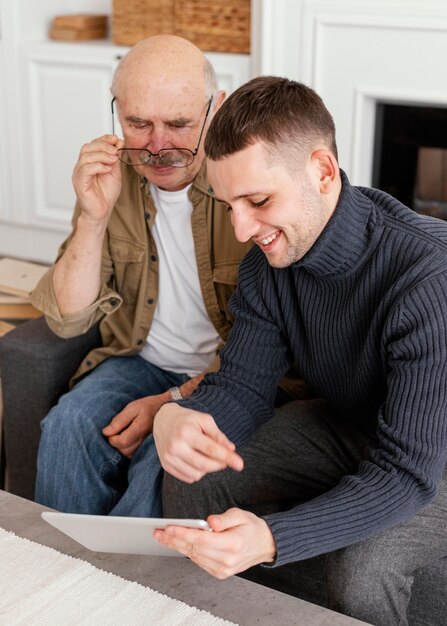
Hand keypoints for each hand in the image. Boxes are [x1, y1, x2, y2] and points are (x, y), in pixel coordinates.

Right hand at [72, 134, 123, 223]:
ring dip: (102, 156)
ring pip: (86, 156)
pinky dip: (98, 166)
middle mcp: (82, 166)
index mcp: (89, 162)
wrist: (102, 211)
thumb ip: (116, 158)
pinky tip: (107, 169)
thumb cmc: (106, 194)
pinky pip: (86, 169)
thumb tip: (119, 142)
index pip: (93, 144)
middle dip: (103, 146)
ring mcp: (79, 174)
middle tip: (115, 151)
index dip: (103, 139)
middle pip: (87, 147)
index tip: (115, 139)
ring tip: (113, 160)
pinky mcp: (80, 182)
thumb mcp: (115, 172)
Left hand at [102, 393, 167, 457]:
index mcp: (140, 428)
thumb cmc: (149, 406)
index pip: (121, 442)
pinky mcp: (147, 448)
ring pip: (128, 454)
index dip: (111, 438)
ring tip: (122, 433)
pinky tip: (128, 438)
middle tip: (116, 430)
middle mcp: (144, 440)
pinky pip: (133, 454)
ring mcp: (147, 446)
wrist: (166, 409)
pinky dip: (127, 448)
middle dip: (115, 442)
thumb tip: (105, 432)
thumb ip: (119, 420)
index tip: (110, 430)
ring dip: (121, 446)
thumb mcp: (133, 407)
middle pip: (123, 450)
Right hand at [153, 404, 243, 482]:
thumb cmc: (188, 419)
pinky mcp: (166, 465)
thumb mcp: (204, 420)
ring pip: (197, 474)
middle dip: (220, 464)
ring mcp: (168, 457)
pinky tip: (197, 460)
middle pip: (204, 465)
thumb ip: (218, 435)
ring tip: (208, 456)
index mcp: (186, 432)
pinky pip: (188, 477)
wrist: (162, 420)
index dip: (227, 458)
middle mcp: (175, 446)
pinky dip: (198, 472)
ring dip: (208, 469)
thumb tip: (231, 449)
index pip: (211, 449)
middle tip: (226, 459)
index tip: (240, 465)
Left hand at [154, 508, 275, 577]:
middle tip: (158, 532)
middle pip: (194, 549)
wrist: (264, 545)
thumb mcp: (240, 515)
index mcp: (233, 544)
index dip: (183, 533)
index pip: (201, 540)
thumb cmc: (251, 527)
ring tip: (163, 537)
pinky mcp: (219, 572)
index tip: (169, 527)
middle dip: (174, 540)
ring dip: (177, 546)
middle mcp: (227, 560)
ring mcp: (223, 569)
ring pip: (193, 556)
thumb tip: (210, 522)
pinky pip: (198, 561)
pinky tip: (177, 544)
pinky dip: (187, 552)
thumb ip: (224, 519)